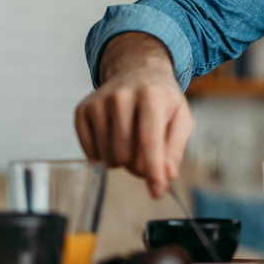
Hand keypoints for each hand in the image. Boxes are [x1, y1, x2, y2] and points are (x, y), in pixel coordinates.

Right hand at [74, 32, 194, 197]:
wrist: (137, 71)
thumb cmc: (162, 99)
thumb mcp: (181, 118)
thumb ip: (176, 147)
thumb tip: (167, 174)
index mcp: (152, 95)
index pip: (149, 141)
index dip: (153, 171)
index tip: (157, 191)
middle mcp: (122, 96)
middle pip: (126, 155)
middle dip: (140, 164)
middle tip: (147, 150)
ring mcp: (99, 103)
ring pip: (108, 158)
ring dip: (123, 160)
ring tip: (132, 140)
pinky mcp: (82, 111)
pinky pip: (91, 154)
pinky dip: (105, 155)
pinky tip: (115, 137)